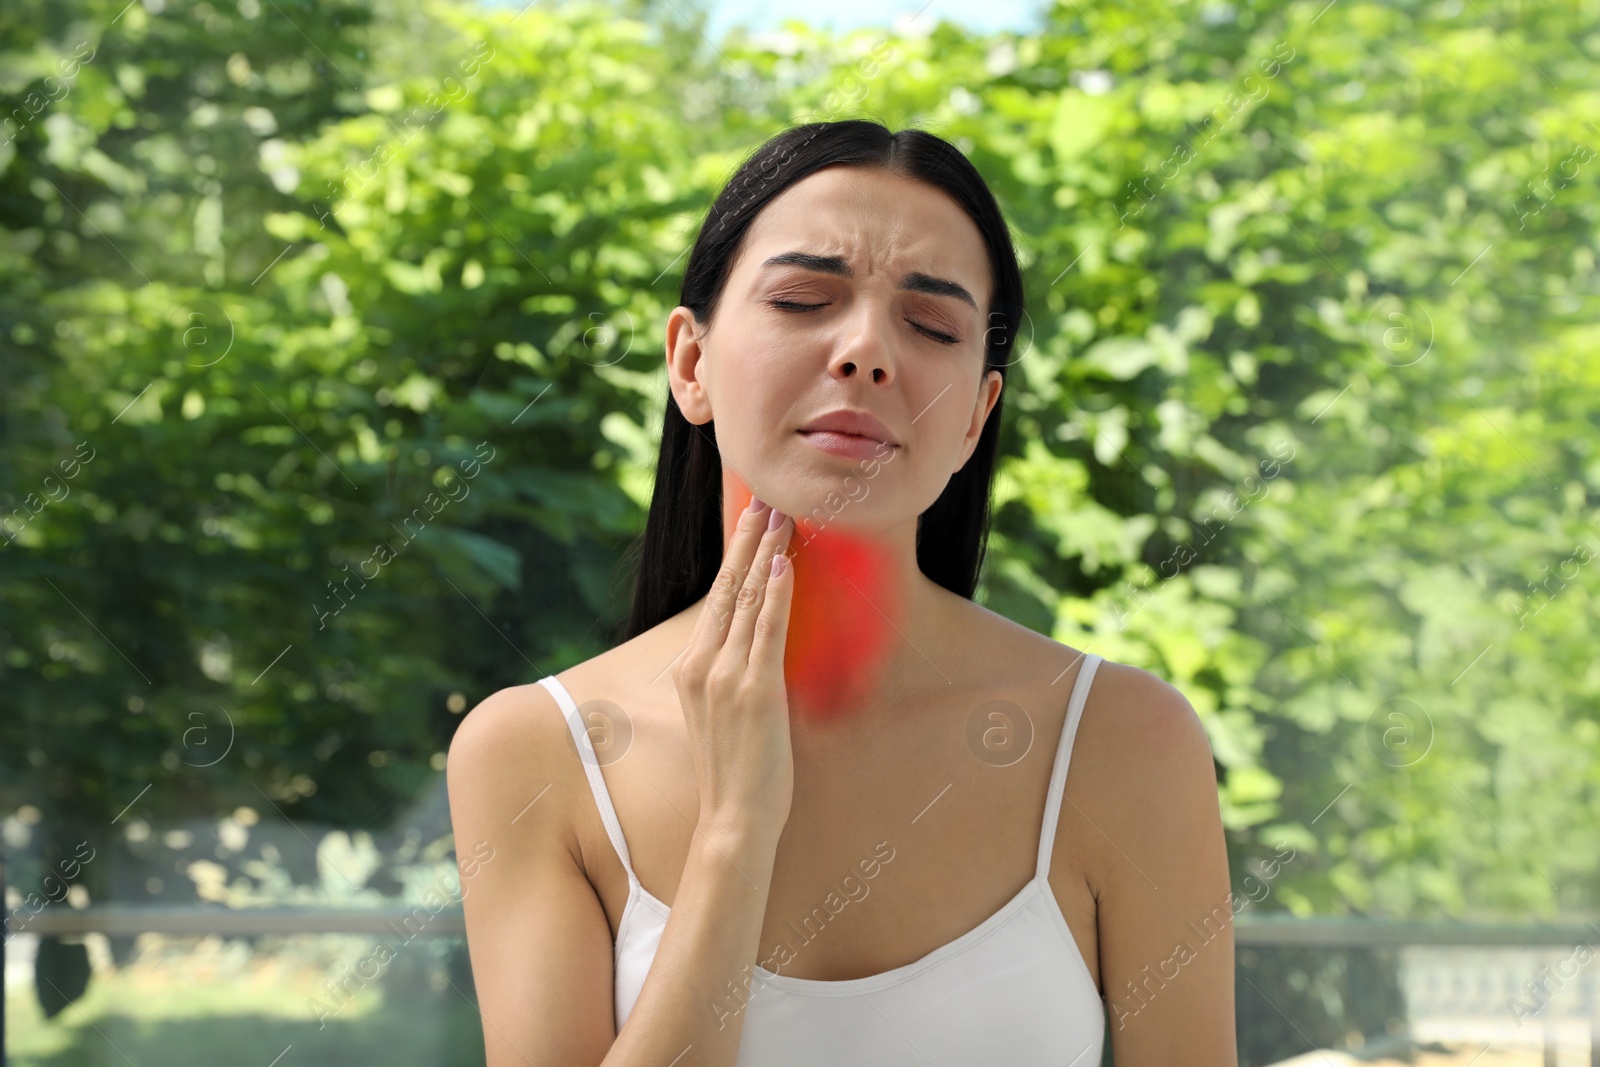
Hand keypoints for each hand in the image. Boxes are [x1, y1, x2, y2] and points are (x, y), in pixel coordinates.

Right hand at [672, 496, 796, 840]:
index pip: (716, 599)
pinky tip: (783, 565)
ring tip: (781, 517)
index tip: (749, 520)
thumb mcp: (722, 714)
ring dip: (766, 554)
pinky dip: (776, 594)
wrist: (734, 817)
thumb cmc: (736, 771)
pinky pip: (767, 631)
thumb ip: (730, 676)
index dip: (735, 556)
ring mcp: (726, 676)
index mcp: (692, 668)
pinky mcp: (755, 690)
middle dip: (747, 540)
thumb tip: (754, 645)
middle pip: (727, 588)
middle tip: (764, 499)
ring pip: (748, 601)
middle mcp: (702, 665)